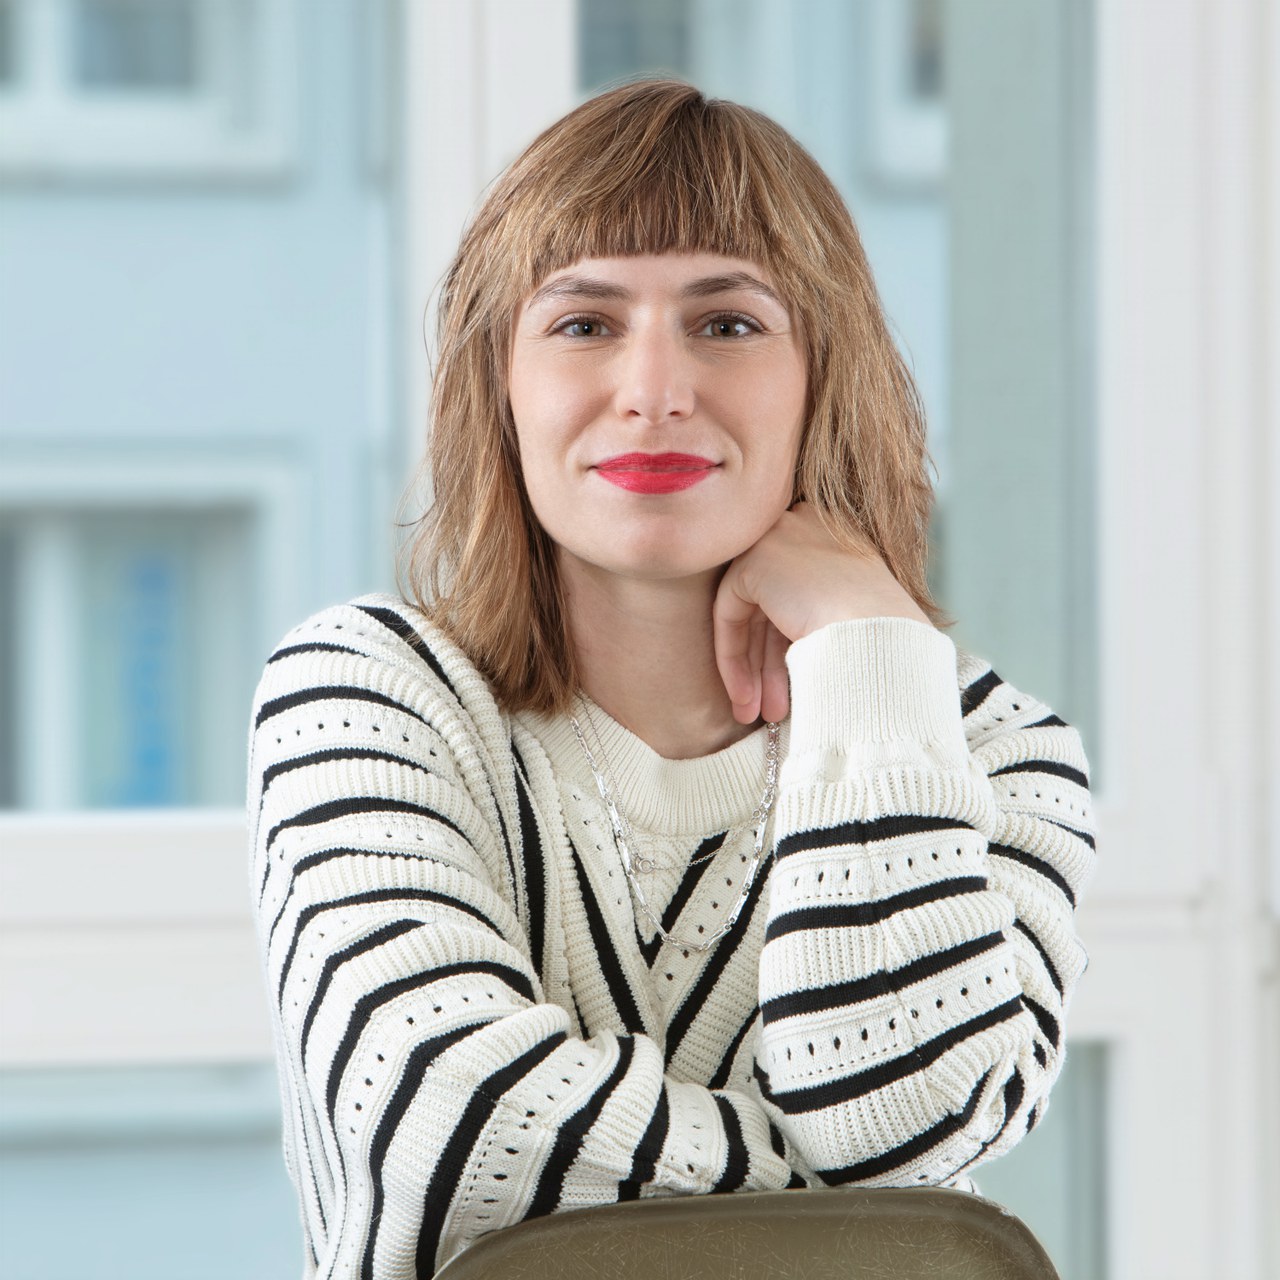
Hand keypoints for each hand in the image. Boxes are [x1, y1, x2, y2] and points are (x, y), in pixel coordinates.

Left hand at [712, 503, 931, 724]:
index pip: (800, 590)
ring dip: (751, 668)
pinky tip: (744, 695)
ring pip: (751, 610)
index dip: (789, 643)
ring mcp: (780, 537)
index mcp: (839, 534)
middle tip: (770, 709)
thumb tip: (795, 645)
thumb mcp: (855, 616)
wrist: (881, 637)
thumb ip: (817, 616)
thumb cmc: (884, 640)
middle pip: (775, 602)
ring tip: (754, 716)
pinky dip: (733, 656)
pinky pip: (729, 611)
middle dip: (769, 662)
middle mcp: (808, 525)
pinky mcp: (755, 560)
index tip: (795, 684)